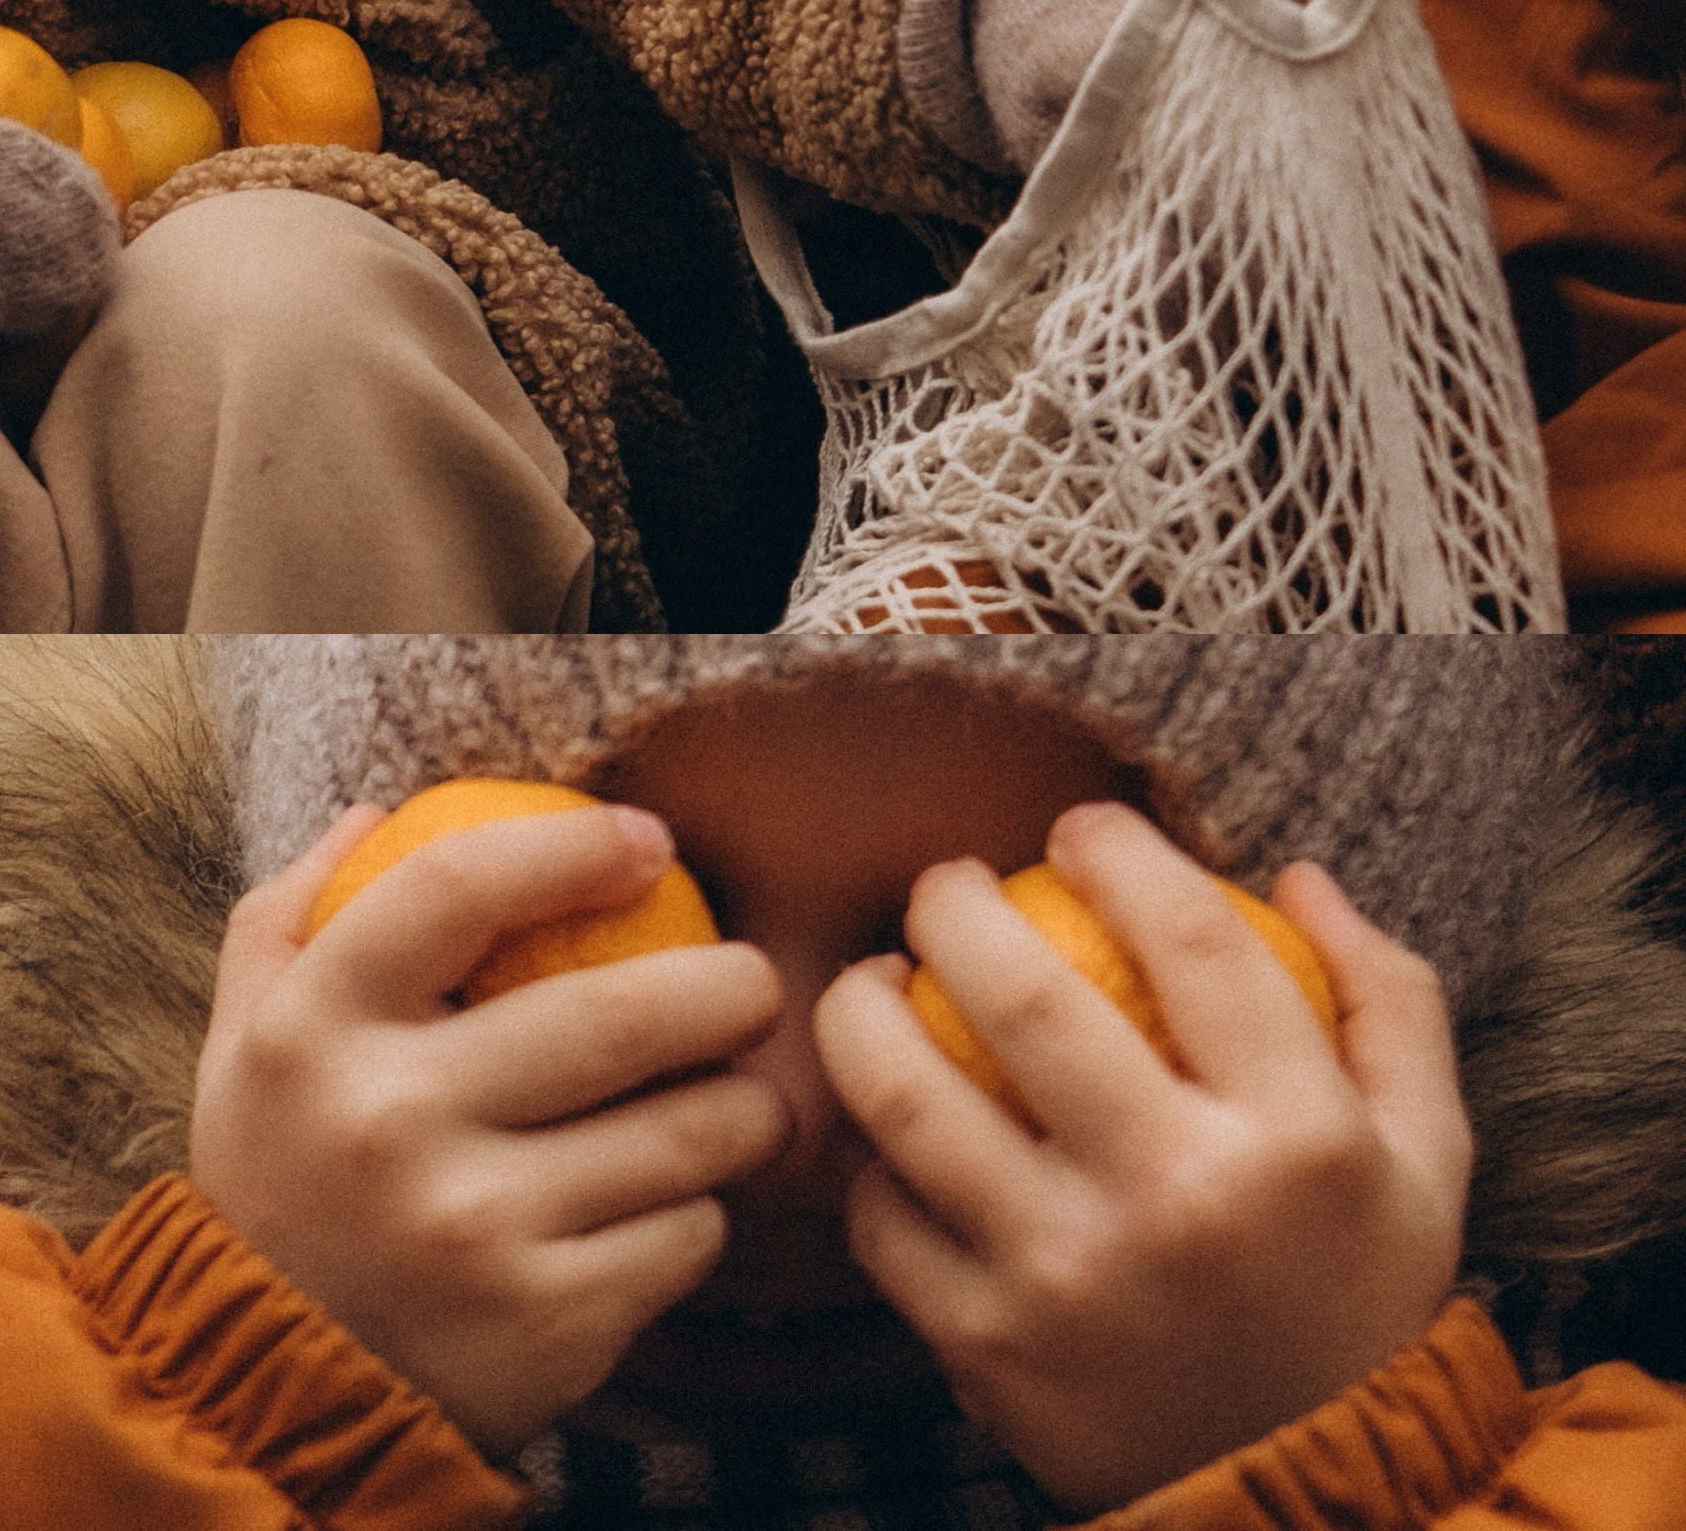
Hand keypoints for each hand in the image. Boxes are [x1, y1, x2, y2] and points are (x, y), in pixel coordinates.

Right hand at [191, 803, 789, 1457]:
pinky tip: (687, 1203)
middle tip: (755, 983)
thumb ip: (291, 915)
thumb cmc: (282, 1178)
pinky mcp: (544, 1326)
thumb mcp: (245, 1042)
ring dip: (751, 1107)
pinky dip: (705, 1212)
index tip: (651, 840)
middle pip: (619, 1014)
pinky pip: (686, 1235)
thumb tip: (374, 808)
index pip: (457, 885)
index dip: (574, 846)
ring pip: (685, 1132)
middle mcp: (386, 1124)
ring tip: (751, 1098)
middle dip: (732, 986)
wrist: (271, 1394)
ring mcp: (469, 1231)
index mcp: (311, 1030)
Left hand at [814, 803, 1471, 1514]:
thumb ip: (1387, 1002)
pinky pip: (884, 1217)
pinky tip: (889, 1125)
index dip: (1116, 846)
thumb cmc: (1358, 1301)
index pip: (1192, 938)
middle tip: (949, 885)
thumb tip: (1297, 874)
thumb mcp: (1427, 1158)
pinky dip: (870, 1158)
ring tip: (877, 981)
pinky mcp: (989, 1353)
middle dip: (954, 900)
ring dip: (863, 1008)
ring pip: (909, 1097)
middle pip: (1020, 993)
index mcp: (1298, 1140)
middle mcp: (1178, 1201)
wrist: (1317, 1511)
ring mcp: (1071, 1281)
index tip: (1078, 828)